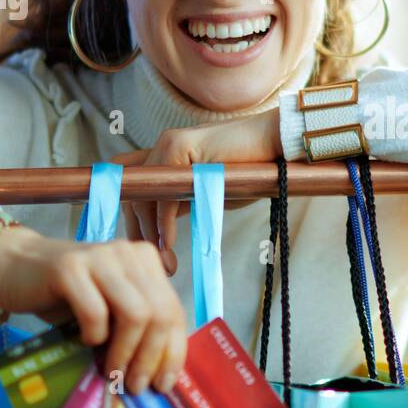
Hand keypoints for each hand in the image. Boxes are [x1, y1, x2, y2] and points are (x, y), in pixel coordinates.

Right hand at [0, 225, 187, 393]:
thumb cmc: (66, 295)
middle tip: (134, 385)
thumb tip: (158, 375)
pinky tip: (86, 342)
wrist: (13, 266)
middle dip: (151, 357)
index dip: (173, 351)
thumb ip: (136, 327)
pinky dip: (95, 335)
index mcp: (146, 262)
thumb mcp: (109, 309)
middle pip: (160, 314)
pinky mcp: (69, 267)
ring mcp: (100, 257)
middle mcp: (129, 254)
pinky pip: (95, 311)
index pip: (174, 310)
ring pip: (136, 314)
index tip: (163, 384)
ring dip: (126, 352)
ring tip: (112, 372)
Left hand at [110, 107, 281, 276]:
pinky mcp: (179, 148)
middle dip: (139, 232)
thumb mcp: (207, 190)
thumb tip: (159, 226)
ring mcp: (168, 145)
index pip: (133, 187)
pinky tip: (170, 244)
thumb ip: (181, 200)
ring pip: (143, 196)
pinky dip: (163, 224)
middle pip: (132, 194)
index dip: (131, 218)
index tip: (142, 248)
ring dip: (151, 234)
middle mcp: (162, 146)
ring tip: (167, 261)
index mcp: (166, 155)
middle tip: (158, 262)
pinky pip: (163, 195)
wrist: (276, 144)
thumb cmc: (250, 169)